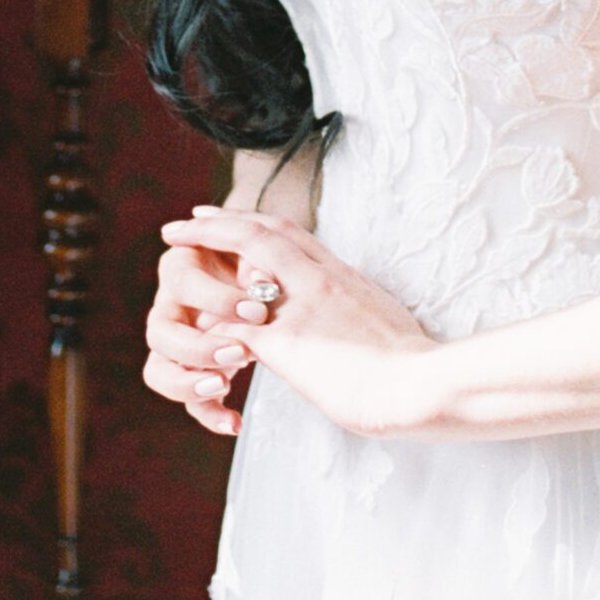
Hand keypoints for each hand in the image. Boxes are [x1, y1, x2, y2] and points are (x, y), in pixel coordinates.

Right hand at [144, 223, 264, 435]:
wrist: (263, 285)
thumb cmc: (257, 262)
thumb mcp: (258, 253)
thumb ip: (258, 265)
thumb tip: (264, 282)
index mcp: (181, 269)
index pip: (182, 283)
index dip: (216, 299)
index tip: (256, 311)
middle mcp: (169, 308)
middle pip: (159, 333)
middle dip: (198, 347)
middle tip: (241, 352)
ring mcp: (175, 345)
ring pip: (159, 371)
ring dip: (188, 383)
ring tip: (222, 385)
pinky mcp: (192, 373)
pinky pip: (189, 401)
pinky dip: (209, 414)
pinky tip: (235, 423)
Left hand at [156, 206, 441, 439]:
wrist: (423, 384)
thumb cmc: (414, 365)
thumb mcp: (383, 320)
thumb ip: (357, 308)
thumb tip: (351, 311)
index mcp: (342, 275)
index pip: (292, 232)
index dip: (256, 220)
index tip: (230, 214)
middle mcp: (320, 279)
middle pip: (263, 232)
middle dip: (223, 221)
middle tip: (190, 217)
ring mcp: (301, 307)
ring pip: (245, 258)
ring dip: (206, 248)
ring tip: (176, 242)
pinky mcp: (286, 343)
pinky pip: (234, 323)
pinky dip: (212, 318)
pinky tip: (191, 316)